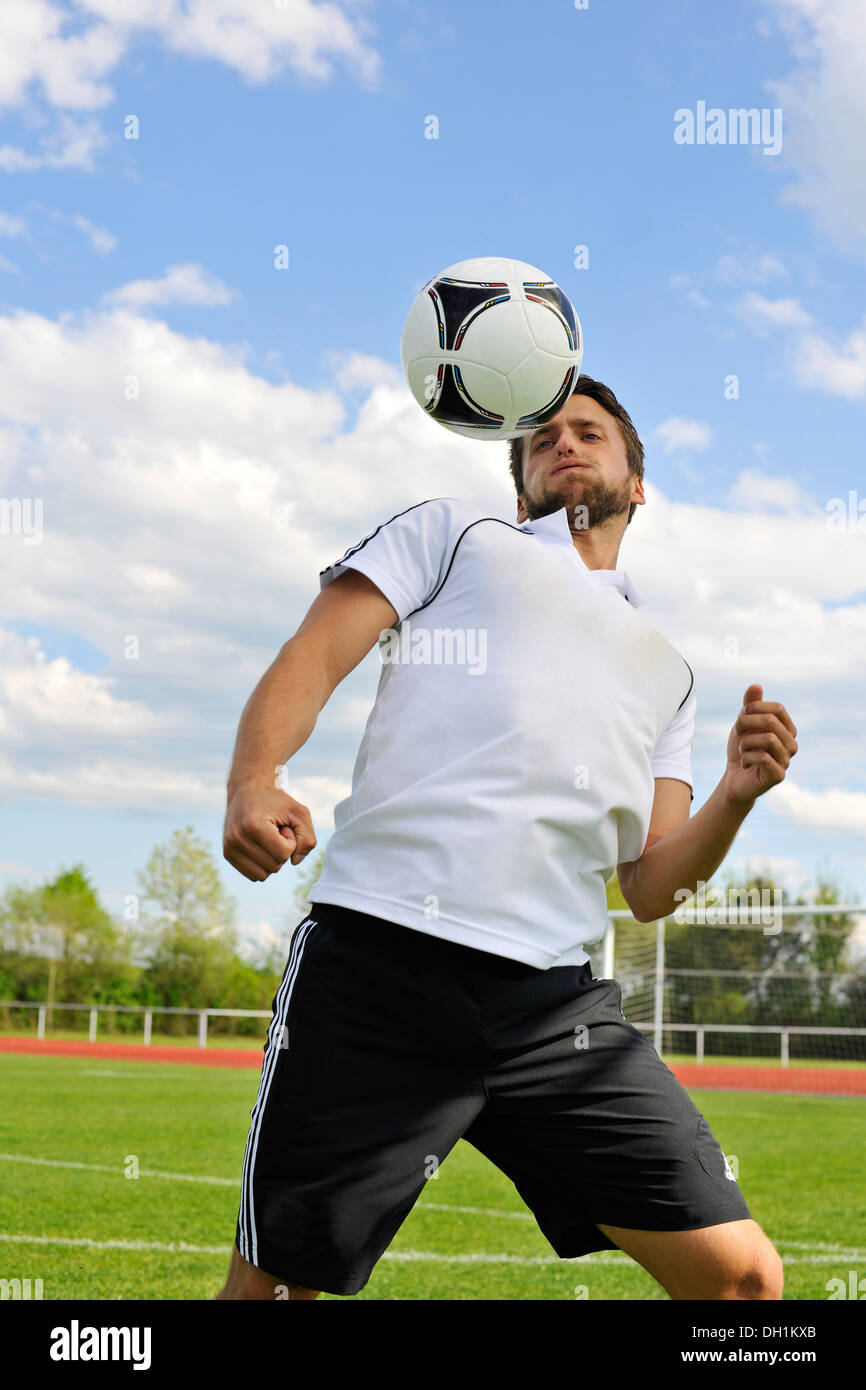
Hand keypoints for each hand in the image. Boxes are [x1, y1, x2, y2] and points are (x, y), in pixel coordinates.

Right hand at [223, 784, 316, 881]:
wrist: (247, 789)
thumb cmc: (276, 801)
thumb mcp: (299, 812)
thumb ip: (308, 838)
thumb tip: (295, 862)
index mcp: (253, 825)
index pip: (283, 854)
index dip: (291, 841)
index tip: (283, 826)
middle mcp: (237, 838)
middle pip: (274, 866)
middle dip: (281, 850)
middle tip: (275, 830)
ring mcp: (229, 847)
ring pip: (263, 875)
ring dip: (271, 859)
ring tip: (267, 838)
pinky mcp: (227, 854)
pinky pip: (252, 875)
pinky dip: (262, 865)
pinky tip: (260, 846)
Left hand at [724, 683, 797, 805]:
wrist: (735, 778)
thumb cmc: (743, 749)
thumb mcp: (743, 724)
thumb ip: (750, 706)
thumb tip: (756, 686)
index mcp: (787, 729)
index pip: (777, 708)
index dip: (755, 708)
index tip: (741, 717)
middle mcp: (792, 744)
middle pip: (771, 721)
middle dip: (746, 723)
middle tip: (737, 732)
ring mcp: (787, 760)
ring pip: (768, 739)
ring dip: (746, 742)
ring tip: (742, 750)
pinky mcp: (778, 776)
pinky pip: (762, 758)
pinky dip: (746, 758)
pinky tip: (744, 763)